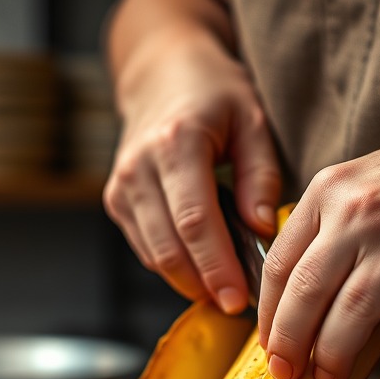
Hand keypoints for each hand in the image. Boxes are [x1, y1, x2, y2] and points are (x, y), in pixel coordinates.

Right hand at [103, 19, 280, 310]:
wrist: (160, 73)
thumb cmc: (213, 94)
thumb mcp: (252, 120)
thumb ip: (260, 176)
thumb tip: (263, 231)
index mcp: (175, 143)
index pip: (194, 222)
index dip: (216, 267)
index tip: (238, 299)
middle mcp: (139, 169)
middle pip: (169, 248)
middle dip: (203, 285)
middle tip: (236, 306)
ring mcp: (122, 189)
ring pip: (154, 256)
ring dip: (189, 282)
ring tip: (224, 290)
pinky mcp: (116, 203)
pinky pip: (147, 249)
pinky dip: (175, 266)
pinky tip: (202, 270)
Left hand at [259, 87, 379, 378]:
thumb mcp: (367, 182)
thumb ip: (329, 227)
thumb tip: (297, 298)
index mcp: (331, 190)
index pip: (280, 264)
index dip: (268, 313)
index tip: (268, 344)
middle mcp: (361, 213)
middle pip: (305, 295)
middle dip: (290, 344)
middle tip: (286, 373)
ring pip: (349, 316)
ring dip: (334, 357)